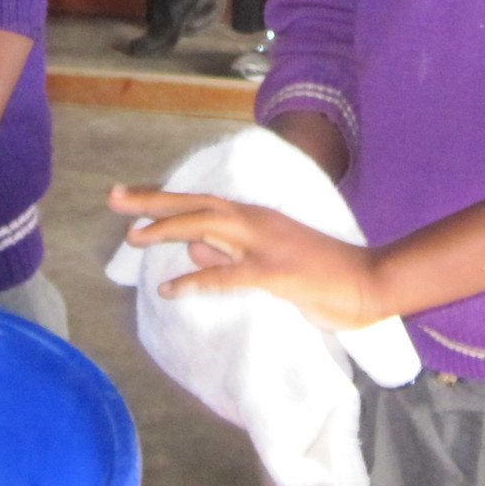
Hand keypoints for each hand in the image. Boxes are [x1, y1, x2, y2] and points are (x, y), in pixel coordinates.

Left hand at [108, 184, 382, 330]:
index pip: (202, 202)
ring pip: (208, 228)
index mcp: (257, 218)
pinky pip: (228, 275)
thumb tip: (192, 251)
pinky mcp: (275, 273)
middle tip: (113, 197)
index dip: (164, 198)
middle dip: (153, 201)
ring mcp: (266, 245)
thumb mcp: (271, 261)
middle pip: (197, 205)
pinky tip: (170, 288)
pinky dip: (197, 280)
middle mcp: (257, 223)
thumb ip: (232, 255)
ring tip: (132, 237)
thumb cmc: (324, 274)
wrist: (371, 282)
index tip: (129, 196)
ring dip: (168, 229)